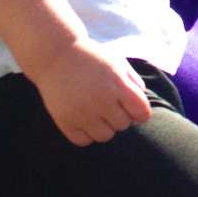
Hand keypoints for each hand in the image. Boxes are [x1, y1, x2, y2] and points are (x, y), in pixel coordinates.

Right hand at [28, 40, 151, 145]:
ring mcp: (82, 112)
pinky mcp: (64, 121)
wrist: (55, 55)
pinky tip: (83, 119)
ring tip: (96, 112)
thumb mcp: (117, 62)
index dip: (140, 112)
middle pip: (123, 125)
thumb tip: (142, 112)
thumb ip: (134, 83)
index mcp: (118, 84)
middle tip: (108, 104)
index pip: (142, 113)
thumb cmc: (91, 58)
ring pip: (105, 136)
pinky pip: (84, 141)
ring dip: (104, 127)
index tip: (131, 106)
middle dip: (120, 116)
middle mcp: (101, 100)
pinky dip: (86, 134)